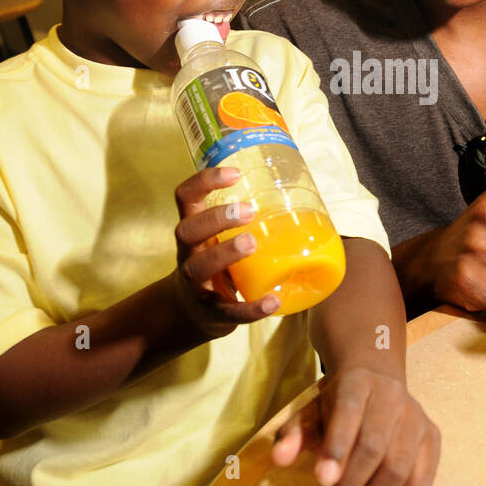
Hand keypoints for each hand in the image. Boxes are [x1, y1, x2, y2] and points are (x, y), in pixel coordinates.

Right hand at [167, 166, 279, 337]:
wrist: (190, 312)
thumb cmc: (214, 264)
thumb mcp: (217, 239)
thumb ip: (242, 222)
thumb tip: (300, 199)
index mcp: (194, 230)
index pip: (185, 197)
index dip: (204, 181)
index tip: (235, 173)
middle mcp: (188, 253)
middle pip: (187, 229)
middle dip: (216, 217)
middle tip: (249, 211)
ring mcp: (195, 284)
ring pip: (200, 266)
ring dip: (226, 252)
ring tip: (252, 243)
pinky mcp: (210, 311)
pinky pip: (228, 311)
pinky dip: (251, 308)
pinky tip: (272, 302)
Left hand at [272, 367, 439, 485]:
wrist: (375, 382)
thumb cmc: (338, 404)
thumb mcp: (310, 411)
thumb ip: (293, 433)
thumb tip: (280, 458)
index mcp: (357, 384)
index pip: (349, 413)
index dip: (337, 449)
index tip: (321, 480)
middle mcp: (392, 397)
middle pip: (375, 448)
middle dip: (349, 485)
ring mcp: (417, 417)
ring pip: (399, 468)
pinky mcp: (432, 436)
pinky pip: (421, 480)